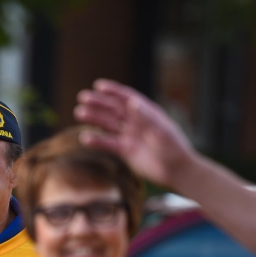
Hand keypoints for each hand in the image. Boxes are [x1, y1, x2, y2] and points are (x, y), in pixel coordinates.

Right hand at [73, 79, 195, 187]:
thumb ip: (146, 117)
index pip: (127, 98)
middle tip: (82, 97)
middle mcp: (136, 121)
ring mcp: (129, 136)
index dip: (113, 91)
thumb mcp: (161, 131)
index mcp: (146, 112)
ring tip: (78, 112)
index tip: (98, 86)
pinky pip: (108, 143)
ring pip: (108, 124)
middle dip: (99, 103)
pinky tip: (84, 138)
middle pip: (114, 109)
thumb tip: (131, 101)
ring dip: (94, 118)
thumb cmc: (173, 148)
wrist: (176, 170)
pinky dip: (96, 140)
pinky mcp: (125, 150)